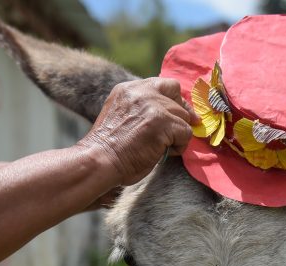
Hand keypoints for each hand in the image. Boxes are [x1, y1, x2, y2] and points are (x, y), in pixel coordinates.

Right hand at [78, 77, 198, 185]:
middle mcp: (142, 92)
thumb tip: (169, 115)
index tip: (176, 114)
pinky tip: (164, 153)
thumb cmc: (108, 149)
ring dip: (178, 134)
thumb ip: (141, 109)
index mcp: (129, 88)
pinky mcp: (163, 122)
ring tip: (163, 148)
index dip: (174, 100)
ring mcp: (153, 106)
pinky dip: (180, 146)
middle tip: (174, 135)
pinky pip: (186, 133)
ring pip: (183, 117)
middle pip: (176, 98)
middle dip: (179, 117)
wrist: (99, 160)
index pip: (164, 85)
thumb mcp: (121, 116)